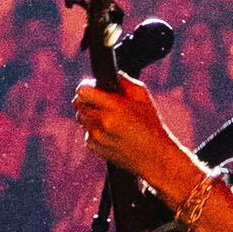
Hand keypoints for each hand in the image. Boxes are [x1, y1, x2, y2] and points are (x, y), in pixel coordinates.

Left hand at [70, 77, 195, 192]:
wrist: (154, 157)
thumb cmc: (151, 125)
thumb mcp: (143, 97)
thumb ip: (124, 81)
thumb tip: (110, 74)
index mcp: (114, 107)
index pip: (83, 91)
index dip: (86, 87)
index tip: (93, 88)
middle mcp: (102, 122)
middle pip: (78, 104)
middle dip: (86, 100)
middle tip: (100, 102)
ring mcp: (96, 136)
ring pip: (80, 118)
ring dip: (89, 115)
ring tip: (108, 118)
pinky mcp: (93, 148)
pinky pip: (86, 132)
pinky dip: (93, 130)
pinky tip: (109, 132)